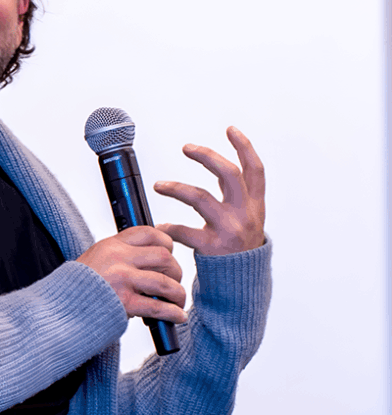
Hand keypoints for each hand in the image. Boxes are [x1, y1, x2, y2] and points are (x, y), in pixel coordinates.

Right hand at [77, 226, 186, 322]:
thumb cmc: (77, 288)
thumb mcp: (96, 259)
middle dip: (175, 271)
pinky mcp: (124, 302)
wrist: (60, 309)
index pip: (148, 233)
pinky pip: (158, 306)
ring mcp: (121, 279)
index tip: (169, 254)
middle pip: (163, 256)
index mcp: (111, 245)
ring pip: (166, 281)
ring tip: (177, 302)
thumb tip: (149, 260)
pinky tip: (176, 316)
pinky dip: (173, 312)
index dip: (166, 243)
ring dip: (177, 293)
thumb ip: (120, 256)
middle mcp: (117, 258)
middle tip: (173, 282)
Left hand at [153, 126, 265, 256]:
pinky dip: (169, 227)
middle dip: (206, 156)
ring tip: (159, 185)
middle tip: (187, 147)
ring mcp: (229, 230)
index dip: (245, 147)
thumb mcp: (248, 220)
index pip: (255, 170)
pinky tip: (160, 227)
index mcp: (255, 206)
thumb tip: (220, 166)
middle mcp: (245, 214)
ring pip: (200, 197)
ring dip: (175, 187)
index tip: (230, 129)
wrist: (240, 285)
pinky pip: (184, 231)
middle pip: (228, 174)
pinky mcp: (212, 247)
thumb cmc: (238, 248)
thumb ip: (238, 197)